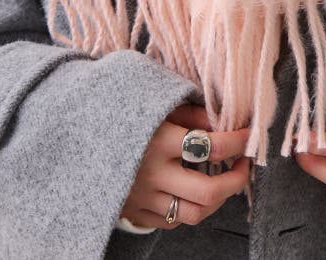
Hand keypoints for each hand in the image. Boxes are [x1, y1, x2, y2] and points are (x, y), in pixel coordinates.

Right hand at [119, 103, 252, 229]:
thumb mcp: (157, 103)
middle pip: (208, 191)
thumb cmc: (123, 113)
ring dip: (217, 199)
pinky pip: (173, 220)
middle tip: (244, 164)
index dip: (239, 141)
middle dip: (236, 180)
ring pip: (194, 214)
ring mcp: (143, 198)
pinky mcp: (134, 212)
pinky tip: (194, 189)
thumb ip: (192, 114)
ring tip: (223, 180)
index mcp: (159, 140)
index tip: (249, 134)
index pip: (212, 147)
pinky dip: (191, 207)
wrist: (76, 135)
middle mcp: (152, 173)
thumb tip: (225, 124)